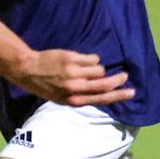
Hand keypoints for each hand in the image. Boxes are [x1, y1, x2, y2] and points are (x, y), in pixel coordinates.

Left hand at [17, 49, 133, 107]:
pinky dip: (92, 59)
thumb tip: (104, 92)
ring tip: (87, 68)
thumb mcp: (62, 98)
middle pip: (106, 84)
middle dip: (119, 80)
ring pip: (100, 69)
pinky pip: (93, 58)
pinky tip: (81, 60)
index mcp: (73, 100)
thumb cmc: (46, 85)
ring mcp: (74, 73)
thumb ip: (81, 96)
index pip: (102, 99)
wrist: (28, 70)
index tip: (131, 92)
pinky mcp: (72, 59)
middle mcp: (75, 88)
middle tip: (125, 75)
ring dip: (99, 68)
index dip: (119, 96)